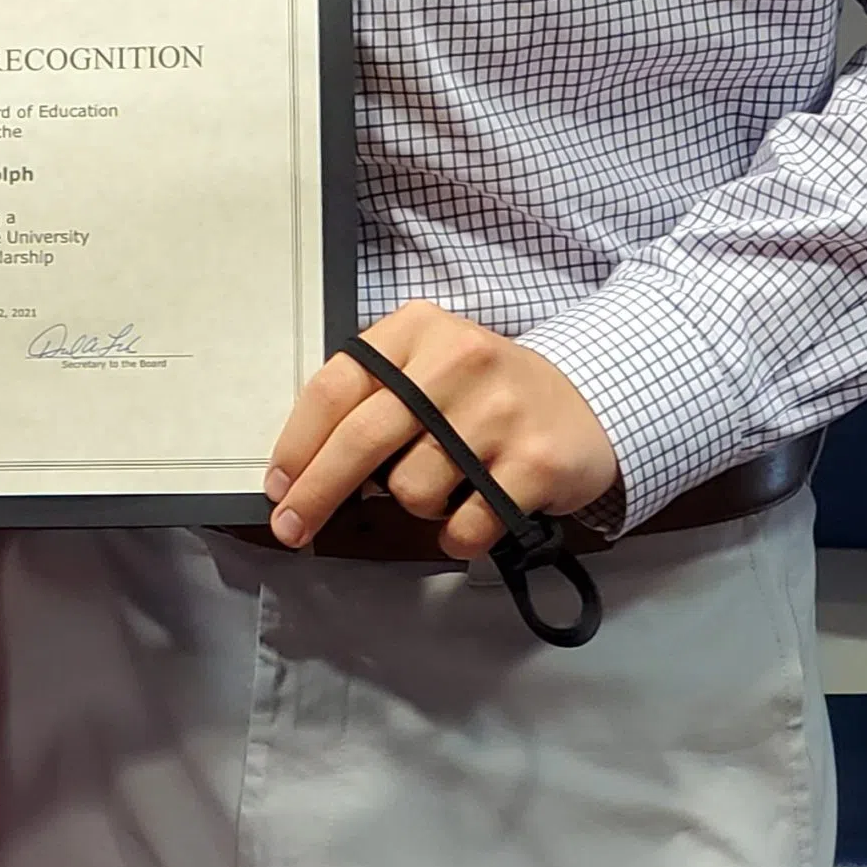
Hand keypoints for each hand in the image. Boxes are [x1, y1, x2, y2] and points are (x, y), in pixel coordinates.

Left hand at [264, 301, 618, 559]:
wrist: (587, 400)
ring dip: (417, 506)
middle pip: (362, 439)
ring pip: (413, 490)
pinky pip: (466, 526)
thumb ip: (374, 400)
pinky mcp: (535, 463)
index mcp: (416, 330)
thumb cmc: (484, 391)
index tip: (278, 485)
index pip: (337, 386)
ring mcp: (499, 412)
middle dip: (317, 493)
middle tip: (291, 530)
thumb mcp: (427, 366)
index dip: (299, 442)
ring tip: (447, 484)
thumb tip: (305, 467)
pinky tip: (473, 512)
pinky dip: (456, 535)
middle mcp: (456, 361)